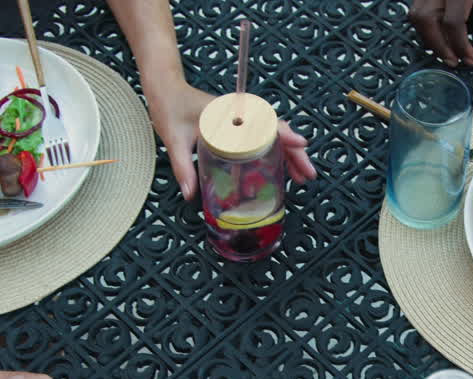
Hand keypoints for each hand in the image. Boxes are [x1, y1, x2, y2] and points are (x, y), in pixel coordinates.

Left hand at [149, 82, 316, 200]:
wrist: (165, 88)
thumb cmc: (170, 107)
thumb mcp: (175, 139)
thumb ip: (183, 167)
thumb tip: (190, 195)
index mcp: (229, 112)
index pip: (264, 121)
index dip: (284, 134)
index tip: (301, 144)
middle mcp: (239, 114)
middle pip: (275, 131)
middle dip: (295, 152)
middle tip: (307, 175)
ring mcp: (240, 120)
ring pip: (272, 137)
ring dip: (288, 155)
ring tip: (300, 178)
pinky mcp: (237, 127)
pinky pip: (261, 139)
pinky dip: (274, 153)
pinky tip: (279, 170)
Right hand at [408, 0, 472, 66]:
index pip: (453, 21)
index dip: (460, 46)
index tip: (470, 60)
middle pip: (426, 18)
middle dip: (439, 46)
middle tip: (454, 61)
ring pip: (417, 16)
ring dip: (430, 39)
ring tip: (448, 52)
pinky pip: (417, 12)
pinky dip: (427, 29)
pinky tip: (443, 38)